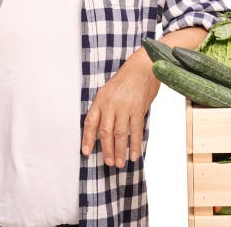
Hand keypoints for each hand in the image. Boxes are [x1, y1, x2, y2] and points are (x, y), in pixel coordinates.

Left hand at [81, 49, 159, 167]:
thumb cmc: (127, 79)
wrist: (144, 66)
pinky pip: (136, 130)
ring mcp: (125, 106)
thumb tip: (105, 131)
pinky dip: (135, 144)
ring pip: (120, 134)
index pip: (91, 122)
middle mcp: (111, 104)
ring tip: (119, 163)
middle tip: (108, 162)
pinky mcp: (138, 108)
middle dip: (106, 149)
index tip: (86, 152)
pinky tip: (135, 154)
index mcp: (101, 99)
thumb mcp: (109, 91)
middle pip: (105, 132)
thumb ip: (106, 109)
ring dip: (119, 151)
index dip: (87, 138)